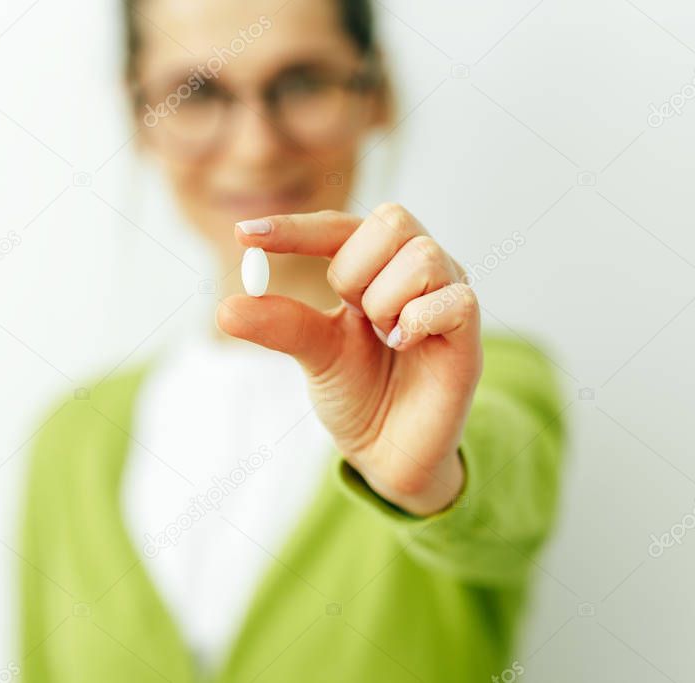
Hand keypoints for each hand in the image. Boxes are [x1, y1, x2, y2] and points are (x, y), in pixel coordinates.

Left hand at [216, 203, 482, 515]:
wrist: (390, 451)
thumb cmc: (359, 393)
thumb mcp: (314, 354)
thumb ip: (281, 324)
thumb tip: (226, 308)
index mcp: (377, 265)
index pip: (339, 226)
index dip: (296, 228)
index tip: (244, 236)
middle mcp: (417, 269)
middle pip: (392, 220)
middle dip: (356, 270)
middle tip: (352, 314)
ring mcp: (447, 295)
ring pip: (422, 256)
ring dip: (387, 302)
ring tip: (384, 338)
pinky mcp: (468, 331)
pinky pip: (452, 299)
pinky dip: (416, 321)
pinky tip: (403, 345)